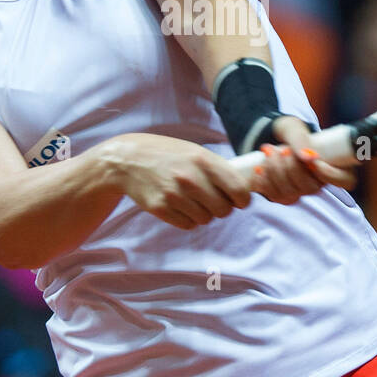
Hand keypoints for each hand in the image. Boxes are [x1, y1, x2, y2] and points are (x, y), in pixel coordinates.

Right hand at [96, 133, 253, 229]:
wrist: (129, 160)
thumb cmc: (169, 155)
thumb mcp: (196, 152)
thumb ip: (219, 168)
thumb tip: (247, 187)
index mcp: (203, 160)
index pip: (239, 189)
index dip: (243, 199)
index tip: (240, 200)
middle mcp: (190, 178)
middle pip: (224, 210)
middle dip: (221, 207)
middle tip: (211, 199)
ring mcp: (174, 194)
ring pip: (206, 219)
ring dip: (203, 213)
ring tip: (191, 199)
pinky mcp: (160, 208)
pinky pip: (188, 225)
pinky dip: (187, 219)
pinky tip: (178, 205)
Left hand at [249, 115, 357, 204]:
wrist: (270, 138)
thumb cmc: (289, 132)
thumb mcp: (294, 128)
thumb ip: (301, 139)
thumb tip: (308, 156)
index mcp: (334, 165)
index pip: (345, 180)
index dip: (330, 175)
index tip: (313, 160)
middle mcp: (319, 182)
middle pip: (312, 188)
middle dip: (293, 169)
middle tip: (283, 149)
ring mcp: (301, 192)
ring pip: (292, 194)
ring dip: (277, 173)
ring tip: (268, 151)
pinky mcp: (284, 196)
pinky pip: (275, 196)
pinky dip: (265, 182)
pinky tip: (260, 168)